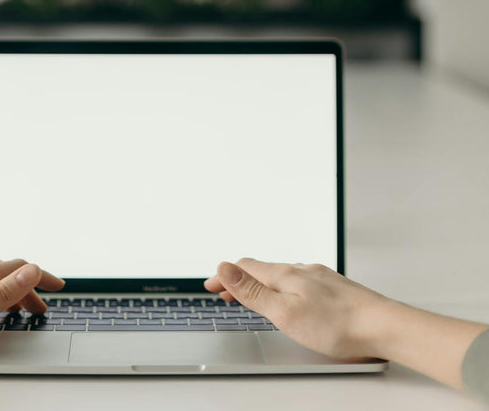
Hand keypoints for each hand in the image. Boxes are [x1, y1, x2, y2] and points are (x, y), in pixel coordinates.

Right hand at [204, 258, 390, 359]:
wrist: (384, 326)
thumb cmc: (338, 325)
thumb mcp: (285, 313)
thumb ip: (254, 292)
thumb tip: (224, 266)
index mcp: (286, 275)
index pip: (246, 268)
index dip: (225, 276)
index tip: (209, 285)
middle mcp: (302, 270)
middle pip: (262, 270)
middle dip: (240, 279)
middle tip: (223, 291)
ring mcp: (320, 277)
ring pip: (282, 275)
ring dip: (261, 283)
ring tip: (252, 294)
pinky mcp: (334, 288)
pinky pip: (299, 281)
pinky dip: (282, 287)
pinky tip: (290, 297)